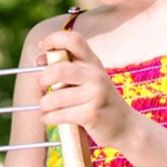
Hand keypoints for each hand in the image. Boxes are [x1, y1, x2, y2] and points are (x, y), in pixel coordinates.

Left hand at [36, 30, 138, 147]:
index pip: (73, 40)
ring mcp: (95, 94)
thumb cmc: (101, 101)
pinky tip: (50, 119)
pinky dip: (49, 118)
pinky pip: (59, 114)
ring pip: (55, 97)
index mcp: (93, 63)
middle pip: (58, 69)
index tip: (42, 47)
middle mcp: (96, 75)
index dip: (53, 39)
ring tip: (46, 109)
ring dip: (44, 105)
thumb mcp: (90, 79)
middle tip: (42, 86)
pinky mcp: (91, 114)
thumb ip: (68, 68)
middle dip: (43, 79)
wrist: (127, 126)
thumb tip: (40, 59)